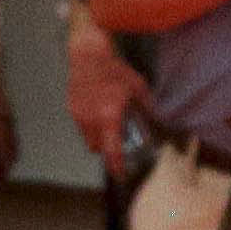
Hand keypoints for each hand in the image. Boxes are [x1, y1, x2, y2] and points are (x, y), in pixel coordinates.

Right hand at [61, 2, 148, 164]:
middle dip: (107, 150)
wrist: (87, 53)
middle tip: (117, 143)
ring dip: (98, 138)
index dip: (116, 166)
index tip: (121, 175)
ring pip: (87, 138)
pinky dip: (90, 124)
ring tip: (108, 124)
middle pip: (97, 148)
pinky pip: (81, 125)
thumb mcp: (137, 86)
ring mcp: (78, 114)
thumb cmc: (114, 69)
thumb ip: (147, 107)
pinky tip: (98, 109)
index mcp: (109, 116)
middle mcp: (91, 119)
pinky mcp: (71, 108)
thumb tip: (159, 120)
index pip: (111, 151)